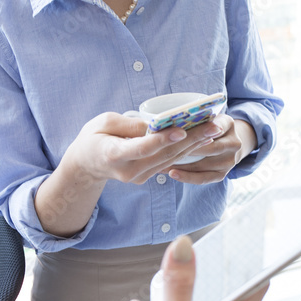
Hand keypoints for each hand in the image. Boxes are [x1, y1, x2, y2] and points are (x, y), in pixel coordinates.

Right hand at [65, 112, 222, 185]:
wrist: (87, 165)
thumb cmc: (93, 138)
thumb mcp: (103, 122)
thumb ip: (128, 124)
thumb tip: (154, 124)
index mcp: (114, 154)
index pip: (142, 148)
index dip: (162, 140)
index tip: (181, 130)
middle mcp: (128, 171)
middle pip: (163, 155)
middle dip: (190, 139)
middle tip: (212, 125)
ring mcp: (138, 177)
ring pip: (170, 160)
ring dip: (194, 144)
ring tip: (213, 129)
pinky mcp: (146, 177)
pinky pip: (168, 163)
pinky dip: (185, 150)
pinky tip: (201, 138)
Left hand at [165, 116, 256, 184]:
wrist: (228, 143)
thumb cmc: (209, 128)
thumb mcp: (208, 118)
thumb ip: (196, 119)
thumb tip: (169, 122)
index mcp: (228, 124)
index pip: (215, 126)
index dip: (200, 131)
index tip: (182, 133)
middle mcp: (234, 143)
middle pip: (209, 148)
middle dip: (186, 149)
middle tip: (165, 150)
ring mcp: (229, 161)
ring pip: (203, 165)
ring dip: (181, 165)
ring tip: (161, 164)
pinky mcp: (222, 174)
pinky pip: (203, 178)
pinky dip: (186, 176)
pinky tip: (172, 174)